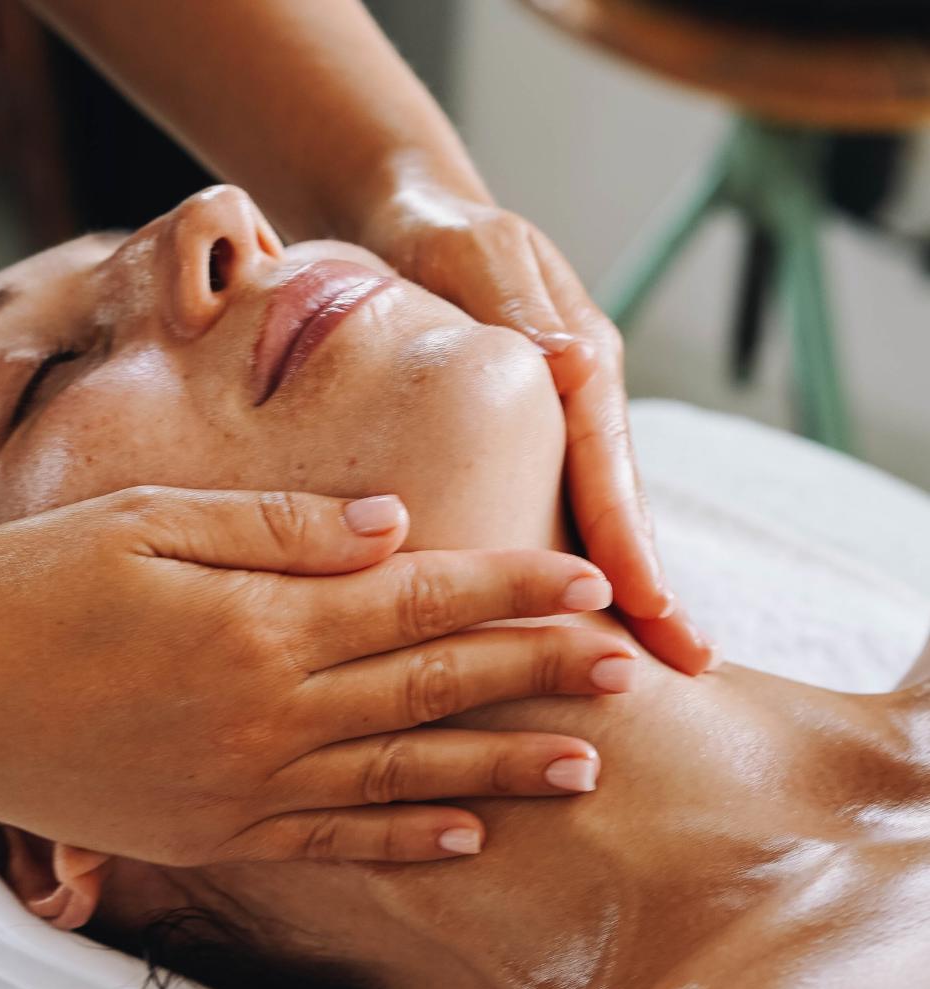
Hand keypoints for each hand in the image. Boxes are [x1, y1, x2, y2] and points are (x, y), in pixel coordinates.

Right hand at [0, 488, 627, 865]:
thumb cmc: (34, 588)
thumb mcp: (147, 523)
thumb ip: (279, 530)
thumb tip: (394, 523)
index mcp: (260, 623)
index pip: (420, 600)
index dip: (511, 590)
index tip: (588, 583)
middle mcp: (269, 711)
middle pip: (432, 687)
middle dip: (535, 673)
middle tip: (624, 668)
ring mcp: (246, 784)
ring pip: (403, 778)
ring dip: (498, 771)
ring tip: (583, 766)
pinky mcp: (214, 834)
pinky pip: (329, 844)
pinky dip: (403, 846)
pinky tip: (464, 840)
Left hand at [361, 189, 716, 675]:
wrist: (411, 221)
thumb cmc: (439, 231)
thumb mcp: (475, 251)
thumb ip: (519, 306)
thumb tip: (577, 364)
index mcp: (582, 360)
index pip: (607, 460)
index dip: (627, 534)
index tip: (650, 603)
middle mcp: (579, 402)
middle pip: (617, 501)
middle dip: (647, 582)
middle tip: (681, 663)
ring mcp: (556, 424)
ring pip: (592, 513)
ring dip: (616, 584)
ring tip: (639, 661)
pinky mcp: (523, 440)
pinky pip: (551, 505)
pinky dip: (565, 558)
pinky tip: (562, 614)